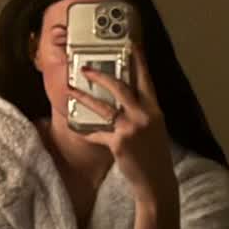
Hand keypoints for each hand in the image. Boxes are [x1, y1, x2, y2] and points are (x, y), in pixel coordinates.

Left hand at [68, 43, 175, 205]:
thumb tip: (127, 96)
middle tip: (86, 68)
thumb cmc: (154, 154)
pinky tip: (73, 126)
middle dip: (101, 76)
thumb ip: (142, 111)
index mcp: (154, 110)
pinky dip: (83, 130)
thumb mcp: (154, 127)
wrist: (157, 182)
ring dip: (84, 97)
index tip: (131, 45)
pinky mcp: (118, 143)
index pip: (146, 80)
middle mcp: (144, 116)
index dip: (138, 61)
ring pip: (103, 107)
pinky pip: (96, 133)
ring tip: (71, 89)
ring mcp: (131, 129)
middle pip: (120, 88)